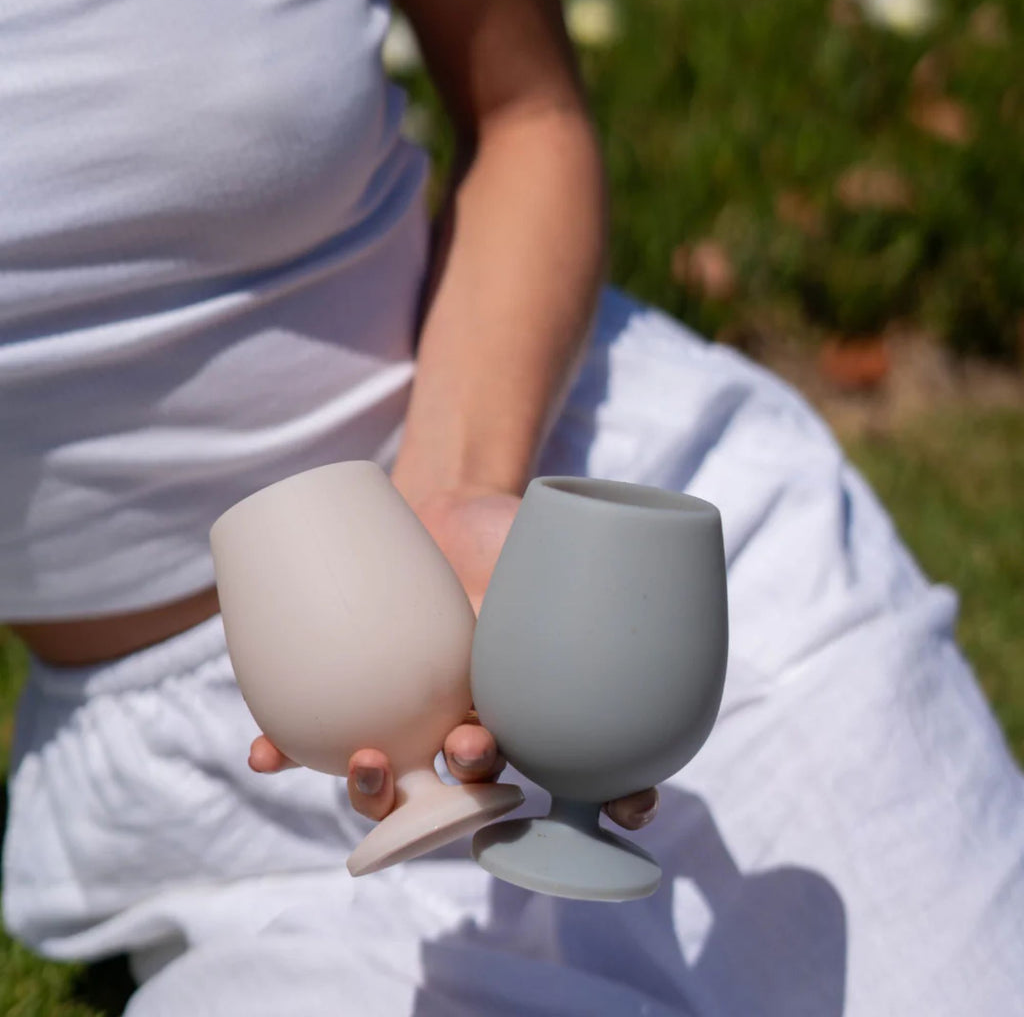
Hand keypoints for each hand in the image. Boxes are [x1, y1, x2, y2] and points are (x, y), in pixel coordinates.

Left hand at [248, 485, 659, 830]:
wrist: (447, 503)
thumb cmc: (511, 530)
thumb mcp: (551, 547)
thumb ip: (583, 564)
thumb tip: (642, 541)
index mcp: (531, 705)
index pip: (585, 768)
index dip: (615, 799)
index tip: (626, 806)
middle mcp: (474, 724)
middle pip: (473, 794)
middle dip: (466, 801)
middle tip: (466, 754)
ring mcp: (411, 713)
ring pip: (396, 780)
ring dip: (375, 792)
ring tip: (365, 762)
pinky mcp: (357, 685)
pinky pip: (317, 733)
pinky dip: (289, 750)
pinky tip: (267, 754)